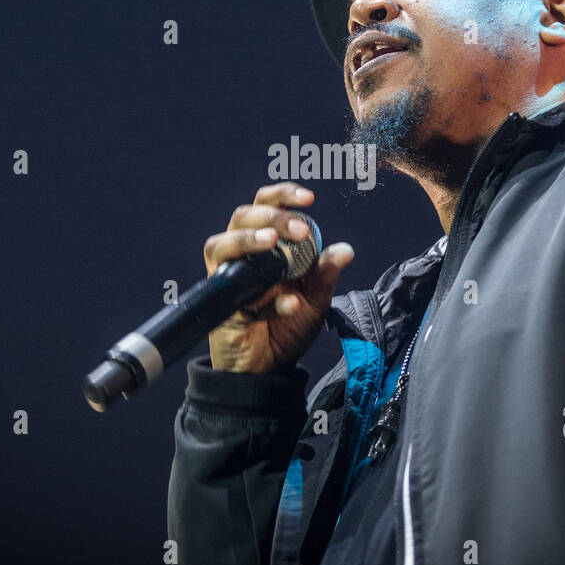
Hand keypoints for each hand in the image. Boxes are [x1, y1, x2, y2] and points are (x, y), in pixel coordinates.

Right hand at [203, 183, 353, 373]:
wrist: (270, 369)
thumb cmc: (287, 327)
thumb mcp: (316, 298)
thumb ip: (325, 273)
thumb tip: (345, 249)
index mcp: (265, 246)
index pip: (265, 206)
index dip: (282, 196)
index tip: (309, 198)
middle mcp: (241, 257)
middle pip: (241, 217)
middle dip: (270, 217)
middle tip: (299, 230)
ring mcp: (228, 280)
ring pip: (219, 245)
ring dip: (247, 240)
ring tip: (273, 245)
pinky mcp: (223, 308)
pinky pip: (239, 297)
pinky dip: (268, 301)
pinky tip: (291, 304)